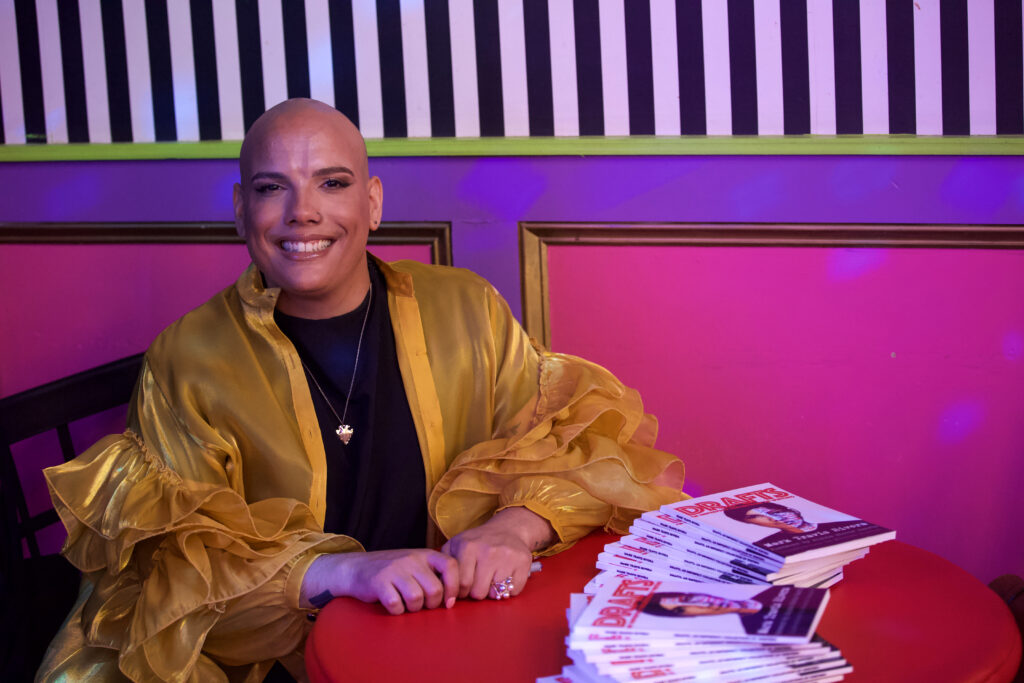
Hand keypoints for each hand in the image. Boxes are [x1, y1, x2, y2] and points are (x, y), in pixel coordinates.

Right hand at [301, 548, 458, 614]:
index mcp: (425, 554)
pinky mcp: (379, 582)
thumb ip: (434, 575)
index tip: (449, 602)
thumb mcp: (415, 565)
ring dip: (413, 609)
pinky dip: (396, 611)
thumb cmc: (392, 571)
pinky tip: (393, 605)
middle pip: (435, 589)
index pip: (451, 566)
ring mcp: (395, 570)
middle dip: (432, 604)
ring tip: (406, 605)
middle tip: (423, 606)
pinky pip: (396, 605)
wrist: (356, 568)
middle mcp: (411, 559)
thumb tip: (455, 598)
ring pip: (416, 599)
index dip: (454, 586)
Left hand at [441, 507, 555, 599]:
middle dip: (477, 592)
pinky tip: (506, 576)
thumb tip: (441, 588)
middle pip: (478, 592)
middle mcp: (488, 551)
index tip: (465, 585)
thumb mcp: (456, 545)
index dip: (462, 590)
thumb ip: (444, 564)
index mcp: (467, 546)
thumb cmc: (478, 542)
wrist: (508, 529)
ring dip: (493, 591)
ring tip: (492, 578)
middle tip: (479, 582)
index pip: (461, 584)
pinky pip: (513, 591)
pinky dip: (510, 589)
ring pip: (495, 594)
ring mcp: (507, 557)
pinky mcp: (523, 562)